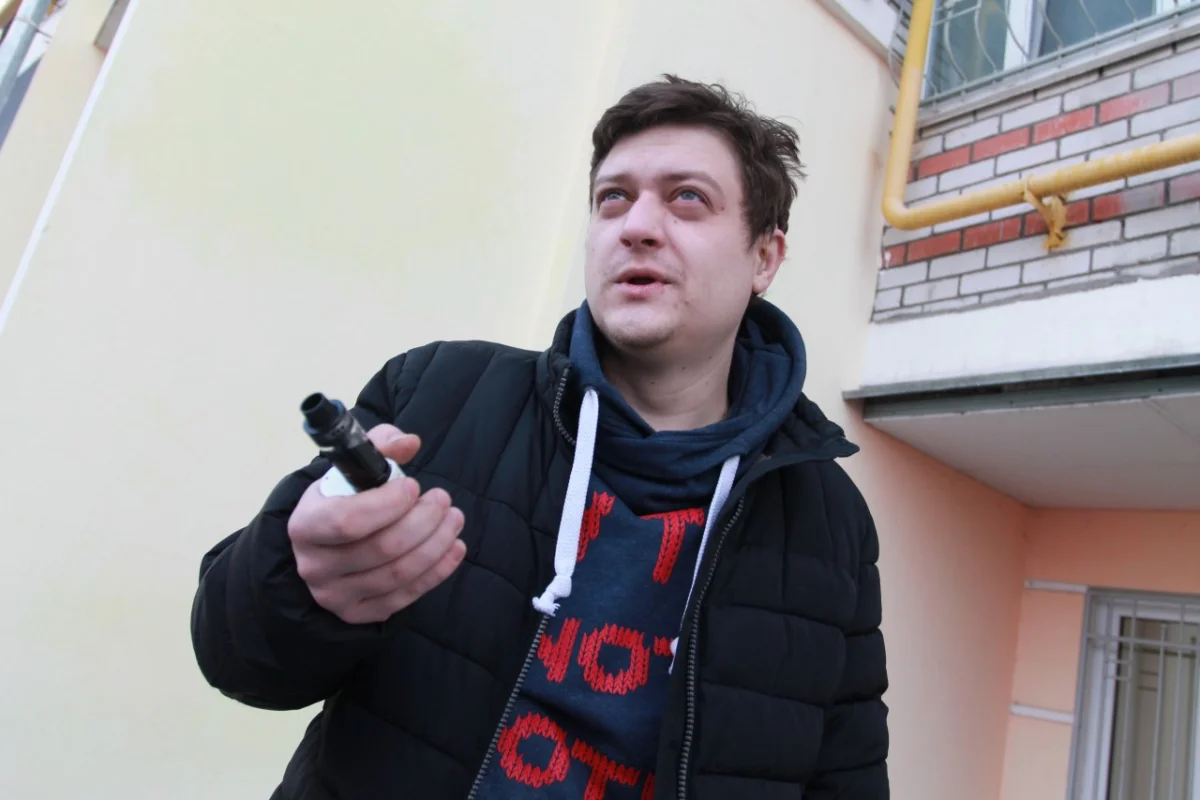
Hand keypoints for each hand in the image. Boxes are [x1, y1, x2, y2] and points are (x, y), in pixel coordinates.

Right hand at [288, 424, 465, 623]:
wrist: (326, 542)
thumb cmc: (344, 497)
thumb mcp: (354, 466)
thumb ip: (380, 445)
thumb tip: (409, 443)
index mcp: (306, 524)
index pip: (348, 520)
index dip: (388, 504)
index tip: (414, 486)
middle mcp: (315, 565)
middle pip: (382, 548)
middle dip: (424, 521)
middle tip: (444, 500)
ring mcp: (335, 595)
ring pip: (398, 574)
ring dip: (436, 545)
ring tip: (454, 519)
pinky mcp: (359, 613)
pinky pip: (405, 597)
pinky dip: (437, 572)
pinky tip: (454, 548)